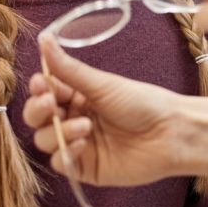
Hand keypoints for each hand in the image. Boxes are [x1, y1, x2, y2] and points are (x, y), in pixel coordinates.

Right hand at [23, 36, 187, 186]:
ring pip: (44, 139)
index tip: (40, 83)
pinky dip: (65, 153)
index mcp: (79, 95)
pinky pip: (60, 162)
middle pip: (38, 117)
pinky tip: (83, 143)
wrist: (170, 133)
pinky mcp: (84, 167)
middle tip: (50, 103)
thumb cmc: (143, 103)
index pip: (46, 91)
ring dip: (58, 131)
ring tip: (85, 126)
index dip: (39, 88)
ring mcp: (78, 143)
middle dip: (38, 110)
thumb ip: (69, 69)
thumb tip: (44, 39)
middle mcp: (75, 118)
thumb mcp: (103, 84)